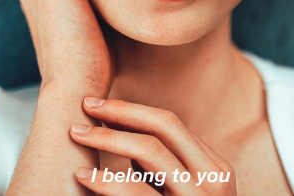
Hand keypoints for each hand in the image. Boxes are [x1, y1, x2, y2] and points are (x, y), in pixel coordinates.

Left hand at [71, 98, 236, 194]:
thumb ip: (165, 171)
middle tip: (84, 106)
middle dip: (121, 112)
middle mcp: (213, 180)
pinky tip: (85, 175)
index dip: (132, 110)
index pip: (171, 125)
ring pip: (152, 153)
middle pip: (164, 127)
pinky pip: (138, 192)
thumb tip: (125, 137)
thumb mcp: (185, 193)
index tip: (99, 107)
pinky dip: (108, 179)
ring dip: (109, 137)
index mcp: (215, 169)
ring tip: (78, 134)